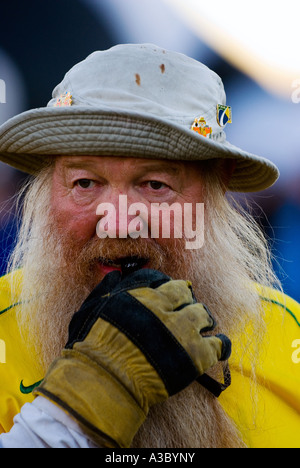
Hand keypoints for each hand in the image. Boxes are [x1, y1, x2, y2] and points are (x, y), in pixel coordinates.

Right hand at [34, 269, 230, 447]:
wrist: (105, 381)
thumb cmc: (93, 348)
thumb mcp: (92, 309)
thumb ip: (106, 290)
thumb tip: (115, 275)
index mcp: (142, 296)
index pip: (162, 281)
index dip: (168, 286)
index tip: (171, 292)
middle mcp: (165, 308)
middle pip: (186, 293)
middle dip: (186, 298)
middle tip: (186, 308)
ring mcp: (183, 330)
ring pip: (204, 314)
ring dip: (203, 318)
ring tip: (202, 326)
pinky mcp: (196, 355)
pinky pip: (219, 344)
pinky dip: (220, 344)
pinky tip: (219, 345)